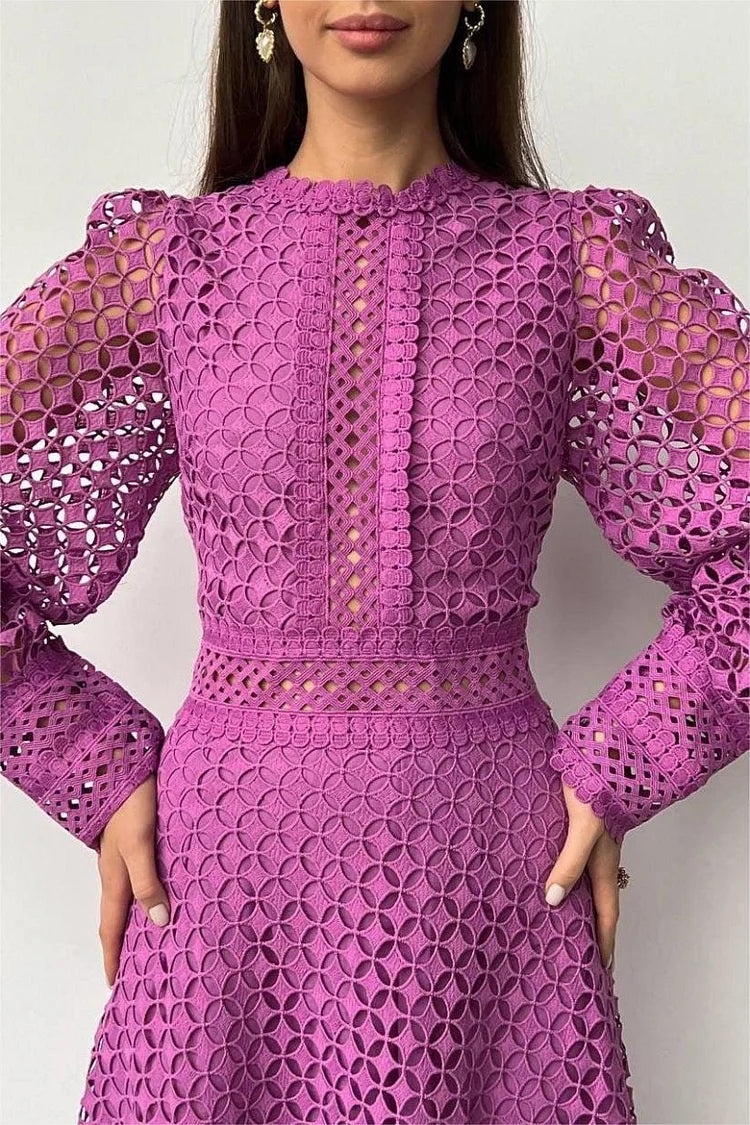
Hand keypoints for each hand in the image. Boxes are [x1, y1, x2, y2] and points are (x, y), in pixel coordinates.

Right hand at [96, 773, 169, 986]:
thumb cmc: (131, 802)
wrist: (122, 764)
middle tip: (139, 969)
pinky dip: (151, 892)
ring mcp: (126, 854)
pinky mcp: (139, 838)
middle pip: (120, 915)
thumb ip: (147, 881)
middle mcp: (118, 870)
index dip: (113, 957)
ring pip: (131, 895)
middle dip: (125, 944)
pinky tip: (169, 890)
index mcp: (115, 877)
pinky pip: (143, 875)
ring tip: (158, 936)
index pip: (112, 928)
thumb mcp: (139, 845)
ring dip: (139, 918)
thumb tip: (160, 922)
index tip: (116, 985)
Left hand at [544, 782, 620, 972]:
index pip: (606, 917)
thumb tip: (552, 900)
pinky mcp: (575, 827)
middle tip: (580, 961)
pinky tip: (544, 881)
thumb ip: (569, 862)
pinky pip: (569, 864)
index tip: (600, 975)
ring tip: (559, 929)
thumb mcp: (583, 828)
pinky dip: (562, 880)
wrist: (600, 749)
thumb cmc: (595, 787)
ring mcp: (588, 844)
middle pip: (596, 906)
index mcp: (604, 865)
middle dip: (590, 934)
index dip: (603, 946)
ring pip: (583, 885)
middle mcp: (598, 859)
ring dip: (575, 908)